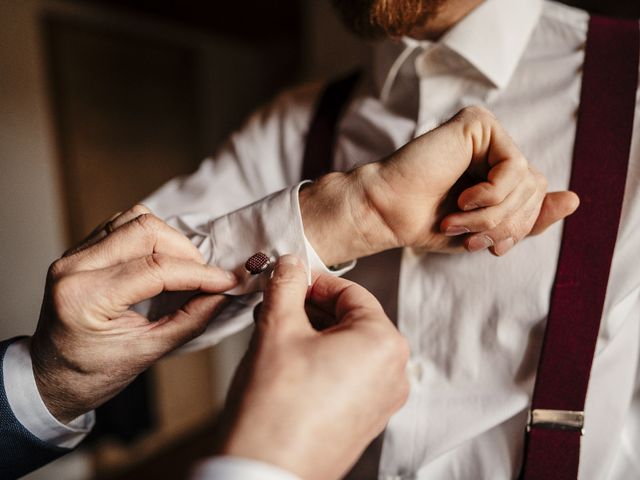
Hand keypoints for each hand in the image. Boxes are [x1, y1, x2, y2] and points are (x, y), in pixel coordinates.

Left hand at [30, 205, 237, 423]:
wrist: (50, 379)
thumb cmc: (92, 374)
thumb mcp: (147, 354)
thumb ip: (189, 320)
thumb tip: (222, 294)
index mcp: (84, 298)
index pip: (155, 268)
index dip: (199, 273)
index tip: (227, 281)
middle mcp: (73, 267)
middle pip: (146, 230)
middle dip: (186, 251)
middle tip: (204, 278)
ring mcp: (73, 254)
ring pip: (135, 219)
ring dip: (169, 239)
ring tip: (183, 268)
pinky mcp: (79, 249)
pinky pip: (122, 224)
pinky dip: (151, 237)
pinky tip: (161, 261)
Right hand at [218, 255, 408, 479]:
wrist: (263, 473)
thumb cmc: (275, 407)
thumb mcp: (277, 329)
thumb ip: (286, 286)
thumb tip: (290, 264)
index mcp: (383, 343)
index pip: (350, 292)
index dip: (314, 281)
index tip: (289, 278)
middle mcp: (394, 372)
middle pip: (351, 320)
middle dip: (310, 309)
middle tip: (275, 305)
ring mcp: (382, 401)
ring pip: (348, 348)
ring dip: (313, 334)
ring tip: (275, 333)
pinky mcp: (365, 421)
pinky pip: (347, 375)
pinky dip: (320, 361)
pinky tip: (287, 363)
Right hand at [301, 106, 579, 263]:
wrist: (390, 212)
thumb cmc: (428, 223)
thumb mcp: (488, 230)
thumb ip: (530, 218)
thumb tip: (576, 200)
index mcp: (496, 172)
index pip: (537, 198)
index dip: (520, 227)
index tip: (490, 247)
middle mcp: (494, 150)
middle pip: (537, 189)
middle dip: (506, 223)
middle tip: (470, 237)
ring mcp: (487, 134)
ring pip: (527, 179)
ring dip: (494, 213)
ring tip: (458, 220)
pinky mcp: (478, 123)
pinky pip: (513, 164)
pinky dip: (492, 192)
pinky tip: (464, 197)